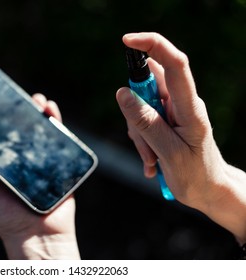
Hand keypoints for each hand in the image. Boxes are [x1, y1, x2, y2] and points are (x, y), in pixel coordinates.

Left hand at [0, 93, 79, 258]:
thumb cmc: (3, 217)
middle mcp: (20, 156)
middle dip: (20, 108)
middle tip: (16, 95)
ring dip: (39, 111)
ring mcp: (40, 158)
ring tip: (36, 100)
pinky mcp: (59, 163)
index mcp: (0, 159)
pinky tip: (50, 111)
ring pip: (40, 129)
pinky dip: (57, 123)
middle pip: (20, 126)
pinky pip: (60, 140)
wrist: (37, 236)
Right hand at [116, 32, 245, 242]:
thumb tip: (122, 92)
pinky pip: (141, 120)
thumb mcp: (169, 153)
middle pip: (148, 85)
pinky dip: (140, 139)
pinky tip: (152, 159)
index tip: (127, 41)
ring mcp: (173, 112)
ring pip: (140, 105)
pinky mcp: (165, 121)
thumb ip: (145, 123)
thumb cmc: (195, 175)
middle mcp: (182, 103)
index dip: (152, 46)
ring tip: (151, 157)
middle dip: (134, 111)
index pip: (174, 64)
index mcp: (190, 108)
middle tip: (143, 141)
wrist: (208, 191)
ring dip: (137, 133)